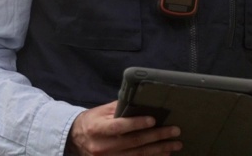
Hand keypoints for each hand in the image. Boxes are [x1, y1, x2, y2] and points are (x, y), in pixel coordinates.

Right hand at [67, 101, 181, 154]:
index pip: (119, 127)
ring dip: (158, 150)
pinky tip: (164, 154)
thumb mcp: (103, 110)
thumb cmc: (93, 121)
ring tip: (175, 145)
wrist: (76, 139)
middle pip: (133, 142)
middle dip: (157, 137)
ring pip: (137, 155)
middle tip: (175, 131)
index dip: (136, 124)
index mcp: (97, 129)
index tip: (153, 120)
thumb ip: (122, 107)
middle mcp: (101, 146)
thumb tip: (145, 100)